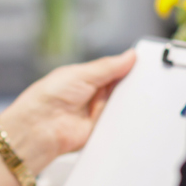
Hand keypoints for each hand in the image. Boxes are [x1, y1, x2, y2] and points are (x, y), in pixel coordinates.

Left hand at [0, 49, 136, 174]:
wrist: (40, 127)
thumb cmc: (49, 96)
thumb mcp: (82, 74)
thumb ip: (108, 67)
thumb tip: (129, 56)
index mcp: (88, 77)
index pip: (116, 70)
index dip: (130, 67)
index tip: (145, 65)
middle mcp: (94, 94)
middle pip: (123, 88)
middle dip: (131, 84)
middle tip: (140, 80)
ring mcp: (98, 112)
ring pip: (123, 105)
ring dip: (126, 102)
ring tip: (127, 97)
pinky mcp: (101, 130)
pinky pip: (119, 123)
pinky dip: (123, 119)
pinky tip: (125, 113)